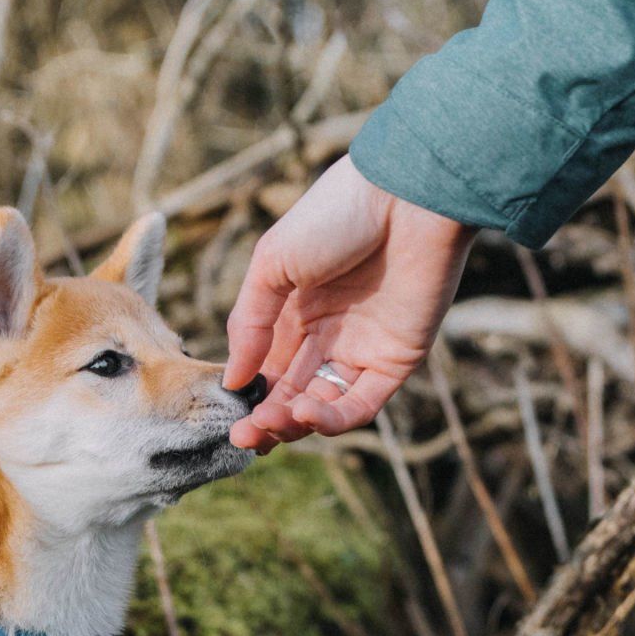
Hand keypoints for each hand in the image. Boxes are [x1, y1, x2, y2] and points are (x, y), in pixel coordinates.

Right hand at [224, 156, 476, 450]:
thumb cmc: (335, 216)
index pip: (268, 371)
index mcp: (295, 313)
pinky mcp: (396, 362)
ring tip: (269, 425)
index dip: (249, 399)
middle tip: (243, 438)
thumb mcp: (272, 264)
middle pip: (292, 395)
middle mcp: (328, 337)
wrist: (405, 197)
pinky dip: (333, 419)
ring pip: (324, 408)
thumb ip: (249, 323)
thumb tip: (232, 380)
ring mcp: (363, 351)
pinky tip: (305, 414)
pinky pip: (362, 405)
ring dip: (295, 425)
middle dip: (266, 421)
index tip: (229, 419)